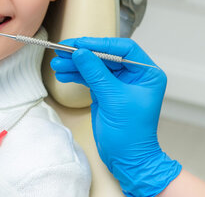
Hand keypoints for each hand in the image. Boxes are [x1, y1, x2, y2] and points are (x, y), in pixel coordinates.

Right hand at [51, 37, 180, 196]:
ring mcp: (120, 84)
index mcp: (147, 73)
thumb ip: (96, 73)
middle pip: (106, 55)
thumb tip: (80, 52)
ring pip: (96, 66)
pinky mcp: (107, 93)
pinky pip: (90, 78)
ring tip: (57, 63)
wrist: (127, 160)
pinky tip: (63, 74)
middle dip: (84, 54)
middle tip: (63, 50)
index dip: (101, 43)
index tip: (80, 44)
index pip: (123, 49)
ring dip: (76, 65)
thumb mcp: (113, 99)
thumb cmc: (132, 133)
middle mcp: (135, 75)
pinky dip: (77, 75)